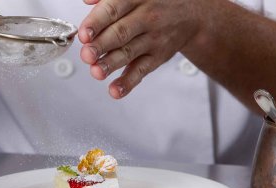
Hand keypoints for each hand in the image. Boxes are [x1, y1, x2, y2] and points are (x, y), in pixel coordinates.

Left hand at [79, 0, 207, 97]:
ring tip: (96, 72)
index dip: (97, 23)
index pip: (113, 9)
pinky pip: (142, 71)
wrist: (192, 13)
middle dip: (102, 46)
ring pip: (129, 53)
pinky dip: (128, 83)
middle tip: (87, 55)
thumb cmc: (155, 0)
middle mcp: (146, 18)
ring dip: (111, 64)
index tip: (84, 34)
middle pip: (121, 33)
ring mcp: (153, 39)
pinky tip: (115, 90)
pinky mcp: (157, 57)